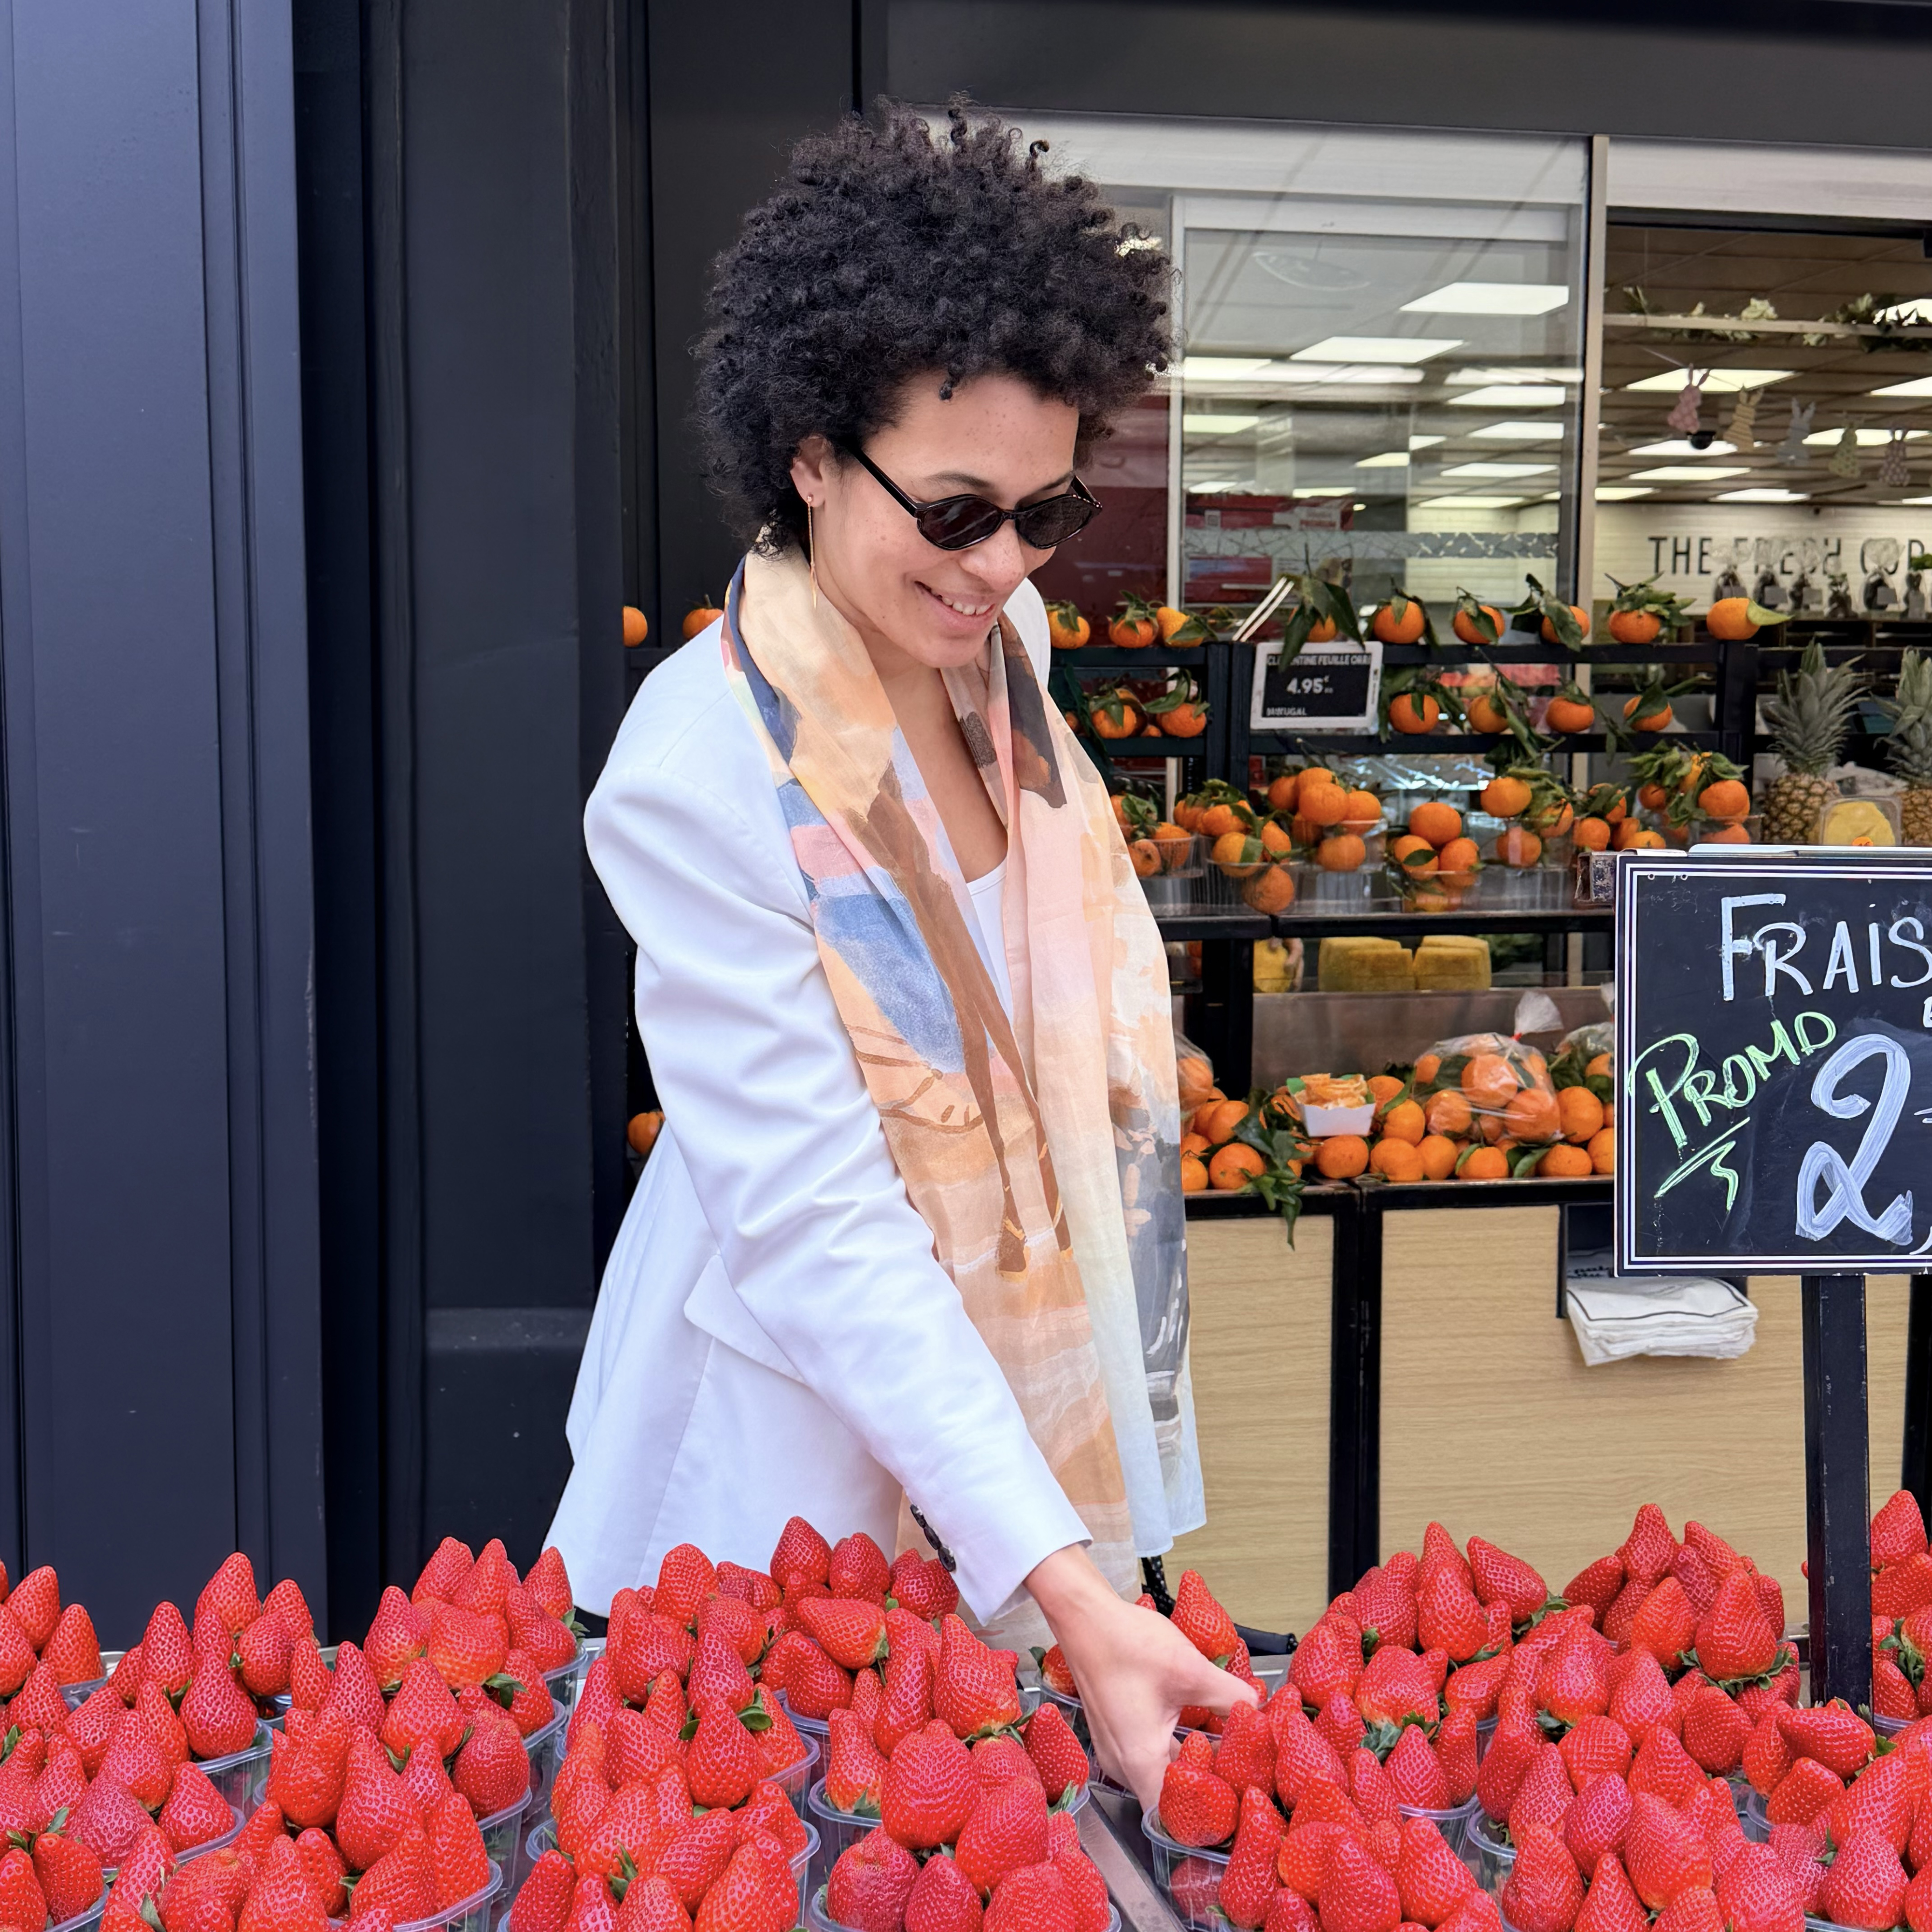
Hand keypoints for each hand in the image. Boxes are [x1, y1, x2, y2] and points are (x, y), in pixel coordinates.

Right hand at [1026, 1545, 1258, 1814]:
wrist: (1085, 1616)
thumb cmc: (1127, 1644)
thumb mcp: (1190, 1670)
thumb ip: (1231, 1697)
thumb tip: (1259, 1710)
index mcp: (1139, 1760)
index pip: (1173, 1818)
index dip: (1207, 1816)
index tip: (1236, 1799)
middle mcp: (1122, 1765)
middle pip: (1169, 1796)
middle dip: (1207, 1785)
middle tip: (1244, 1772)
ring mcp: (1116, 1749)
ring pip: (1161, 1772)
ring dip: (1193, 1763)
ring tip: (1229, 1749)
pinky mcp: (1116, 1732)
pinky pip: (1150, 1753)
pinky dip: (1176, 1746)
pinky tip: (1201, 1727)